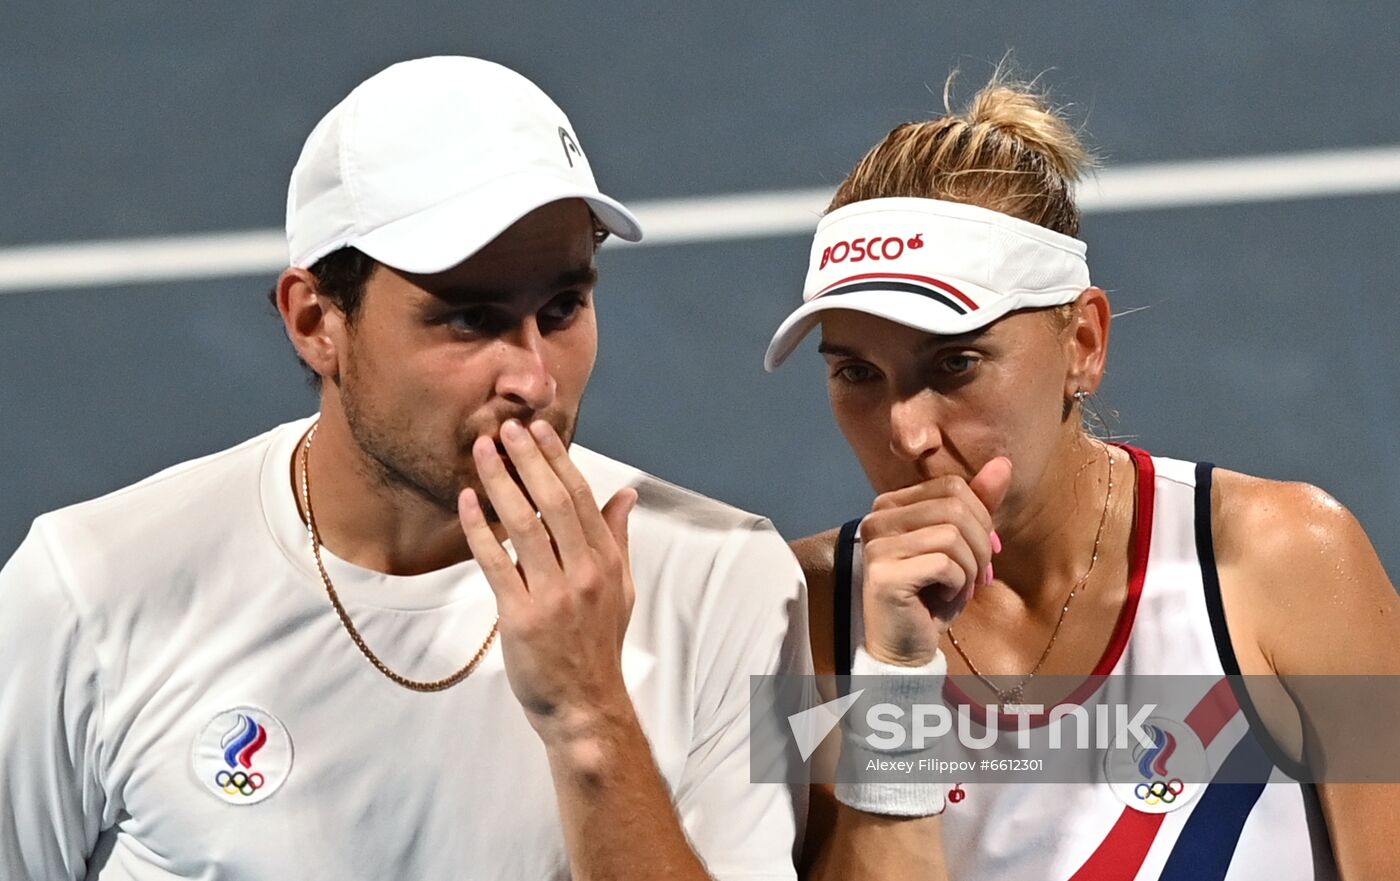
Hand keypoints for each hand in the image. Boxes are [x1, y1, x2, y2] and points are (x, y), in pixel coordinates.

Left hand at [458, 418, 638, 744]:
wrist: (585, 705)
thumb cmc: (598, 645)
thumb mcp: (621, 588)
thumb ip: (619, 538)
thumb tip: (626, 494)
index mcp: (607, 562)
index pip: (583, 498)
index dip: (559, 460)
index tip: (539, 430)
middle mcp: (584, 573)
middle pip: (555, 503)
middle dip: (529, 460)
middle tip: (506, 428)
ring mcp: (553, 595)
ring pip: (525, 526)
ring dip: (500, 483)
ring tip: (482, 452)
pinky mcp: (522, 617)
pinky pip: (497, 563)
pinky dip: (480, 530)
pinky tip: (466, 503)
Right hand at [859, 458, 1011, 666]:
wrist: (905, 648)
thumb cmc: (932, 596)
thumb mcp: (961, 546)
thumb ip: (977, 504)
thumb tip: (1003, 463)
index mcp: (891, 504)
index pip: (953, 486)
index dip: (982, 518)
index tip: (986, 554)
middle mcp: (876, 518)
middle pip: (955, 507)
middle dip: (981, 545)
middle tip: (977, 577)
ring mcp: (876, 545)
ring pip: (952, 534)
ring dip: (970, 568)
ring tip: (960, 589)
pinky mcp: (883, 574)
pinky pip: (945, 563)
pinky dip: (958, 585)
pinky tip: (946, 600)